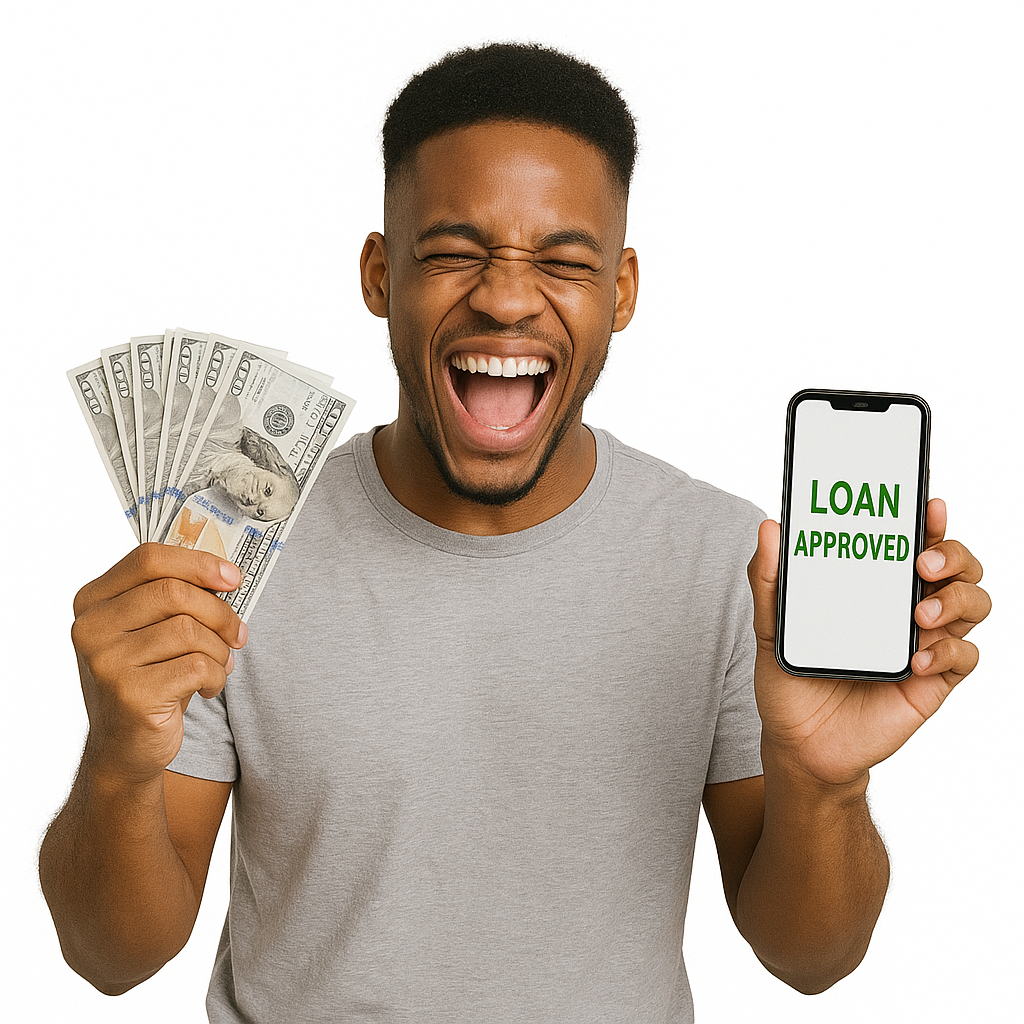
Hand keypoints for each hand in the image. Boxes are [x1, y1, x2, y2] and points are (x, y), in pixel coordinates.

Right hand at [71, 543, 246, 785]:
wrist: (125, 747)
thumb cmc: (149, 677)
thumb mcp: (153, 630)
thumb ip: (176, 596)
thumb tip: (228, 576)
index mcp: (93, 601)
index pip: (149, 559)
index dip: (198, 563)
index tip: (234, 578)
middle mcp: (91, 628)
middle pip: (174, 592)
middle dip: (219, 612)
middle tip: (238, 634)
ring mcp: (106, 662)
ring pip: (189, 630)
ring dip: (219, 650)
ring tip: (218, 666)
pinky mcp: (130, 694)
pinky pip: (196, 666)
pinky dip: (215, 676)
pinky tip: (207, 688)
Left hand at [746, 499, 990, 787]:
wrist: (800, 744)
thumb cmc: (791, 681)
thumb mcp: (772, 628)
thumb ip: (770, 581)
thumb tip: (770, 528)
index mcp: (875, 587)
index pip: (914, 543)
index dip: (929, 522)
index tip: (928, 505)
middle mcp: (906, 609)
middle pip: (959, 567)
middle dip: (953, 554)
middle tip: (922, 563)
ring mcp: (924, 643)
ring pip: (974, 603)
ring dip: (956, 600)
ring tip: (918, 615)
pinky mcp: (932, 682)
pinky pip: (964, 658)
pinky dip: (947, 652)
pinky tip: (916, 660)